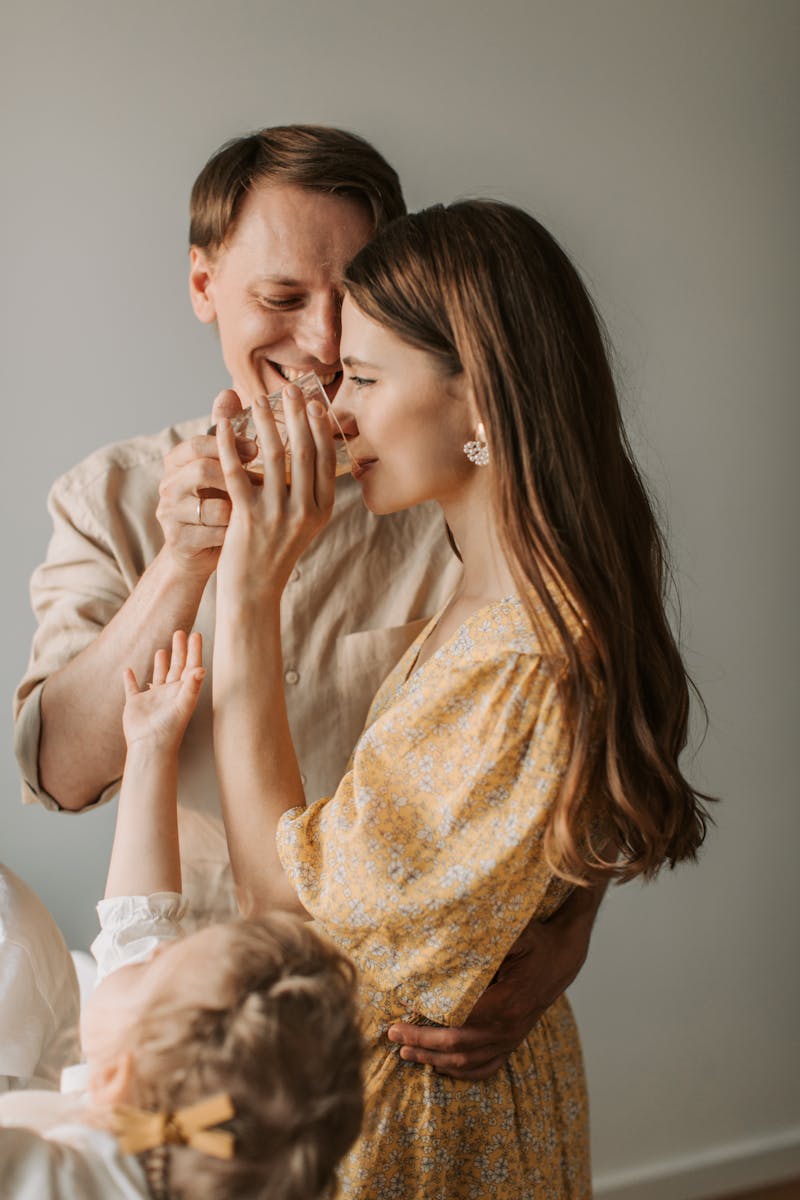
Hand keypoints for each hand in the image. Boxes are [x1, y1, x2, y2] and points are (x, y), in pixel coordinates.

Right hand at [122, 630, 204, 751]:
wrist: (150, 746)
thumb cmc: (170, 728)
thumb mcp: (183, 704)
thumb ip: (192, 686)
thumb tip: (202, 669)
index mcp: (182, 691)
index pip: (190, 666)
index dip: (194, 651)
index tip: (196, 634)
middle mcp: (169, 693)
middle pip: (176, 667)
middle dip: (179, 650)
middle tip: (180, 632)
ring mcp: (152, 699)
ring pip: (158, 676)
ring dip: (160, 663)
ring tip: (162, 650)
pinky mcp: (136, 704)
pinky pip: (132, 689)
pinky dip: (130, 680)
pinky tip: (128, 670)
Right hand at [156, 390, 256, 577]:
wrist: (201, 548)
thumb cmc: (217, 500)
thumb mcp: (220, 465)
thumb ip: (224, 433)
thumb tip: (230, 392)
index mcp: (177, 462)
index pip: (198, 443)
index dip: (228, 444)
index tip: (257, 448)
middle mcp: (168, 485)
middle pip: (201, 470)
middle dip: (236, 475)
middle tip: (263, 480)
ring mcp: (169, 514)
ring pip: (208, 506)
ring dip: (238, 508)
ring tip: (259, 509)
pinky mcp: (178, 540)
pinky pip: (211, 534)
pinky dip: (232, 532)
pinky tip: (248, 532)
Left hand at [215, 385, 335, 602]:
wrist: (254, 593)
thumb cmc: (275, 555)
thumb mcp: (303, 526)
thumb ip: (308, 494)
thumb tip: (308, 451)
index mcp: (321, 511)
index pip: (325, 460)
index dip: (320, 429)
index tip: (314, 404)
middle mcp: (304, 512)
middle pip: (302, 452)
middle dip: (296, 416)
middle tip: (289, 390)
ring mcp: (276, 515)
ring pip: (272, 457)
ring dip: (265, 424)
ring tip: (258, 401)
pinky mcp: (247, 518)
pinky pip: (237, 472)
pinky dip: (229, 445)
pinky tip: (223, 426)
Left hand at [387, 885, 604, 1078]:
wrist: (562, 958)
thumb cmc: (534, 942)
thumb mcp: (514, 934)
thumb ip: (484, 943)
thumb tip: (444, 947)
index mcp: (506, 1003)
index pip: (456, 1023)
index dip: (425, 1027)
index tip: (398, 1019)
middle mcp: (509, 1028)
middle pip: (457, 1047)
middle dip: (422, 1045)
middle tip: (393, 1037)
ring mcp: (512, 1039)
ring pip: (469, 1061)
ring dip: (435, 1060)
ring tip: (406, 1054)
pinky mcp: (513, 1042)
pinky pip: (486, 1067)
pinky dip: (461, 1071)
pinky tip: (439, 1066)